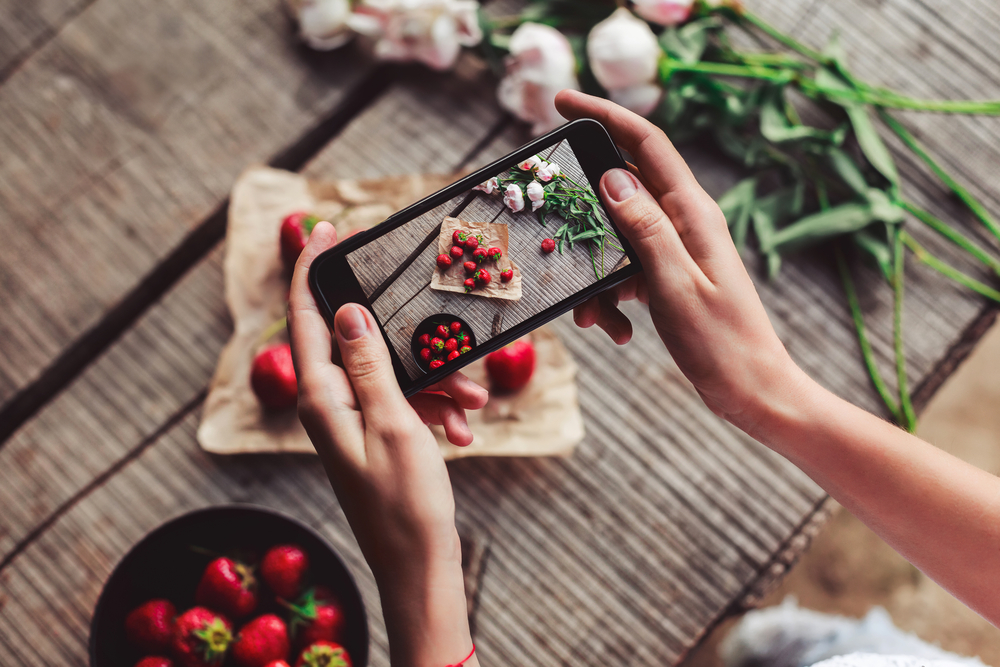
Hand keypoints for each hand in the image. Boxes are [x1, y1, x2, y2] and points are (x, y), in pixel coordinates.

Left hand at [288, 221, 481, 665]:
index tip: (324, 227)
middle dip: (403, 332)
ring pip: (392, 371)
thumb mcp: (393, 423)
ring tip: (471, 399)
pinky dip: (434, 408)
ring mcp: (353, 419)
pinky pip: (404, 402)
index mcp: (321, 396)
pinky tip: (462, 428)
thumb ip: (368, 363)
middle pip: (357, 339)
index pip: (306, 317)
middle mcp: (330, 403)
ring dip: (433, 379)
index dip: (312, 268)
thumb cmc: (404, 501)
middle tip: (426, 308)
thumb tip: (346, 311)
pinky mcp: (376, 434)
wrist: (417, 565)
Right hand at [556, 90, 805, 433]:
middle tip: (552, 228)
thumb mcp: (675, 286)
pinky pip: (625, 270)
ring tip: (593, 317)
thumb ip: (645, 229)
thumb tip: (613, 176)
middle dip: (583, 214)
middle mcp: (686, 222)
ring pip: (616, 238)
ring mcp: (678, 249)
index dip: (604, 115)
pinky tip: (612, 329)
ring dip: (594, 272)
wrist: (752, 390)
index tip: (562, 102)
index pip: (645, 145)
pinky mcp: (670, 276)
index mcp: (692, 214)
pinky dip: (610, 295)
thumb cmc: (721, 343)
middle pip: (622, 190)